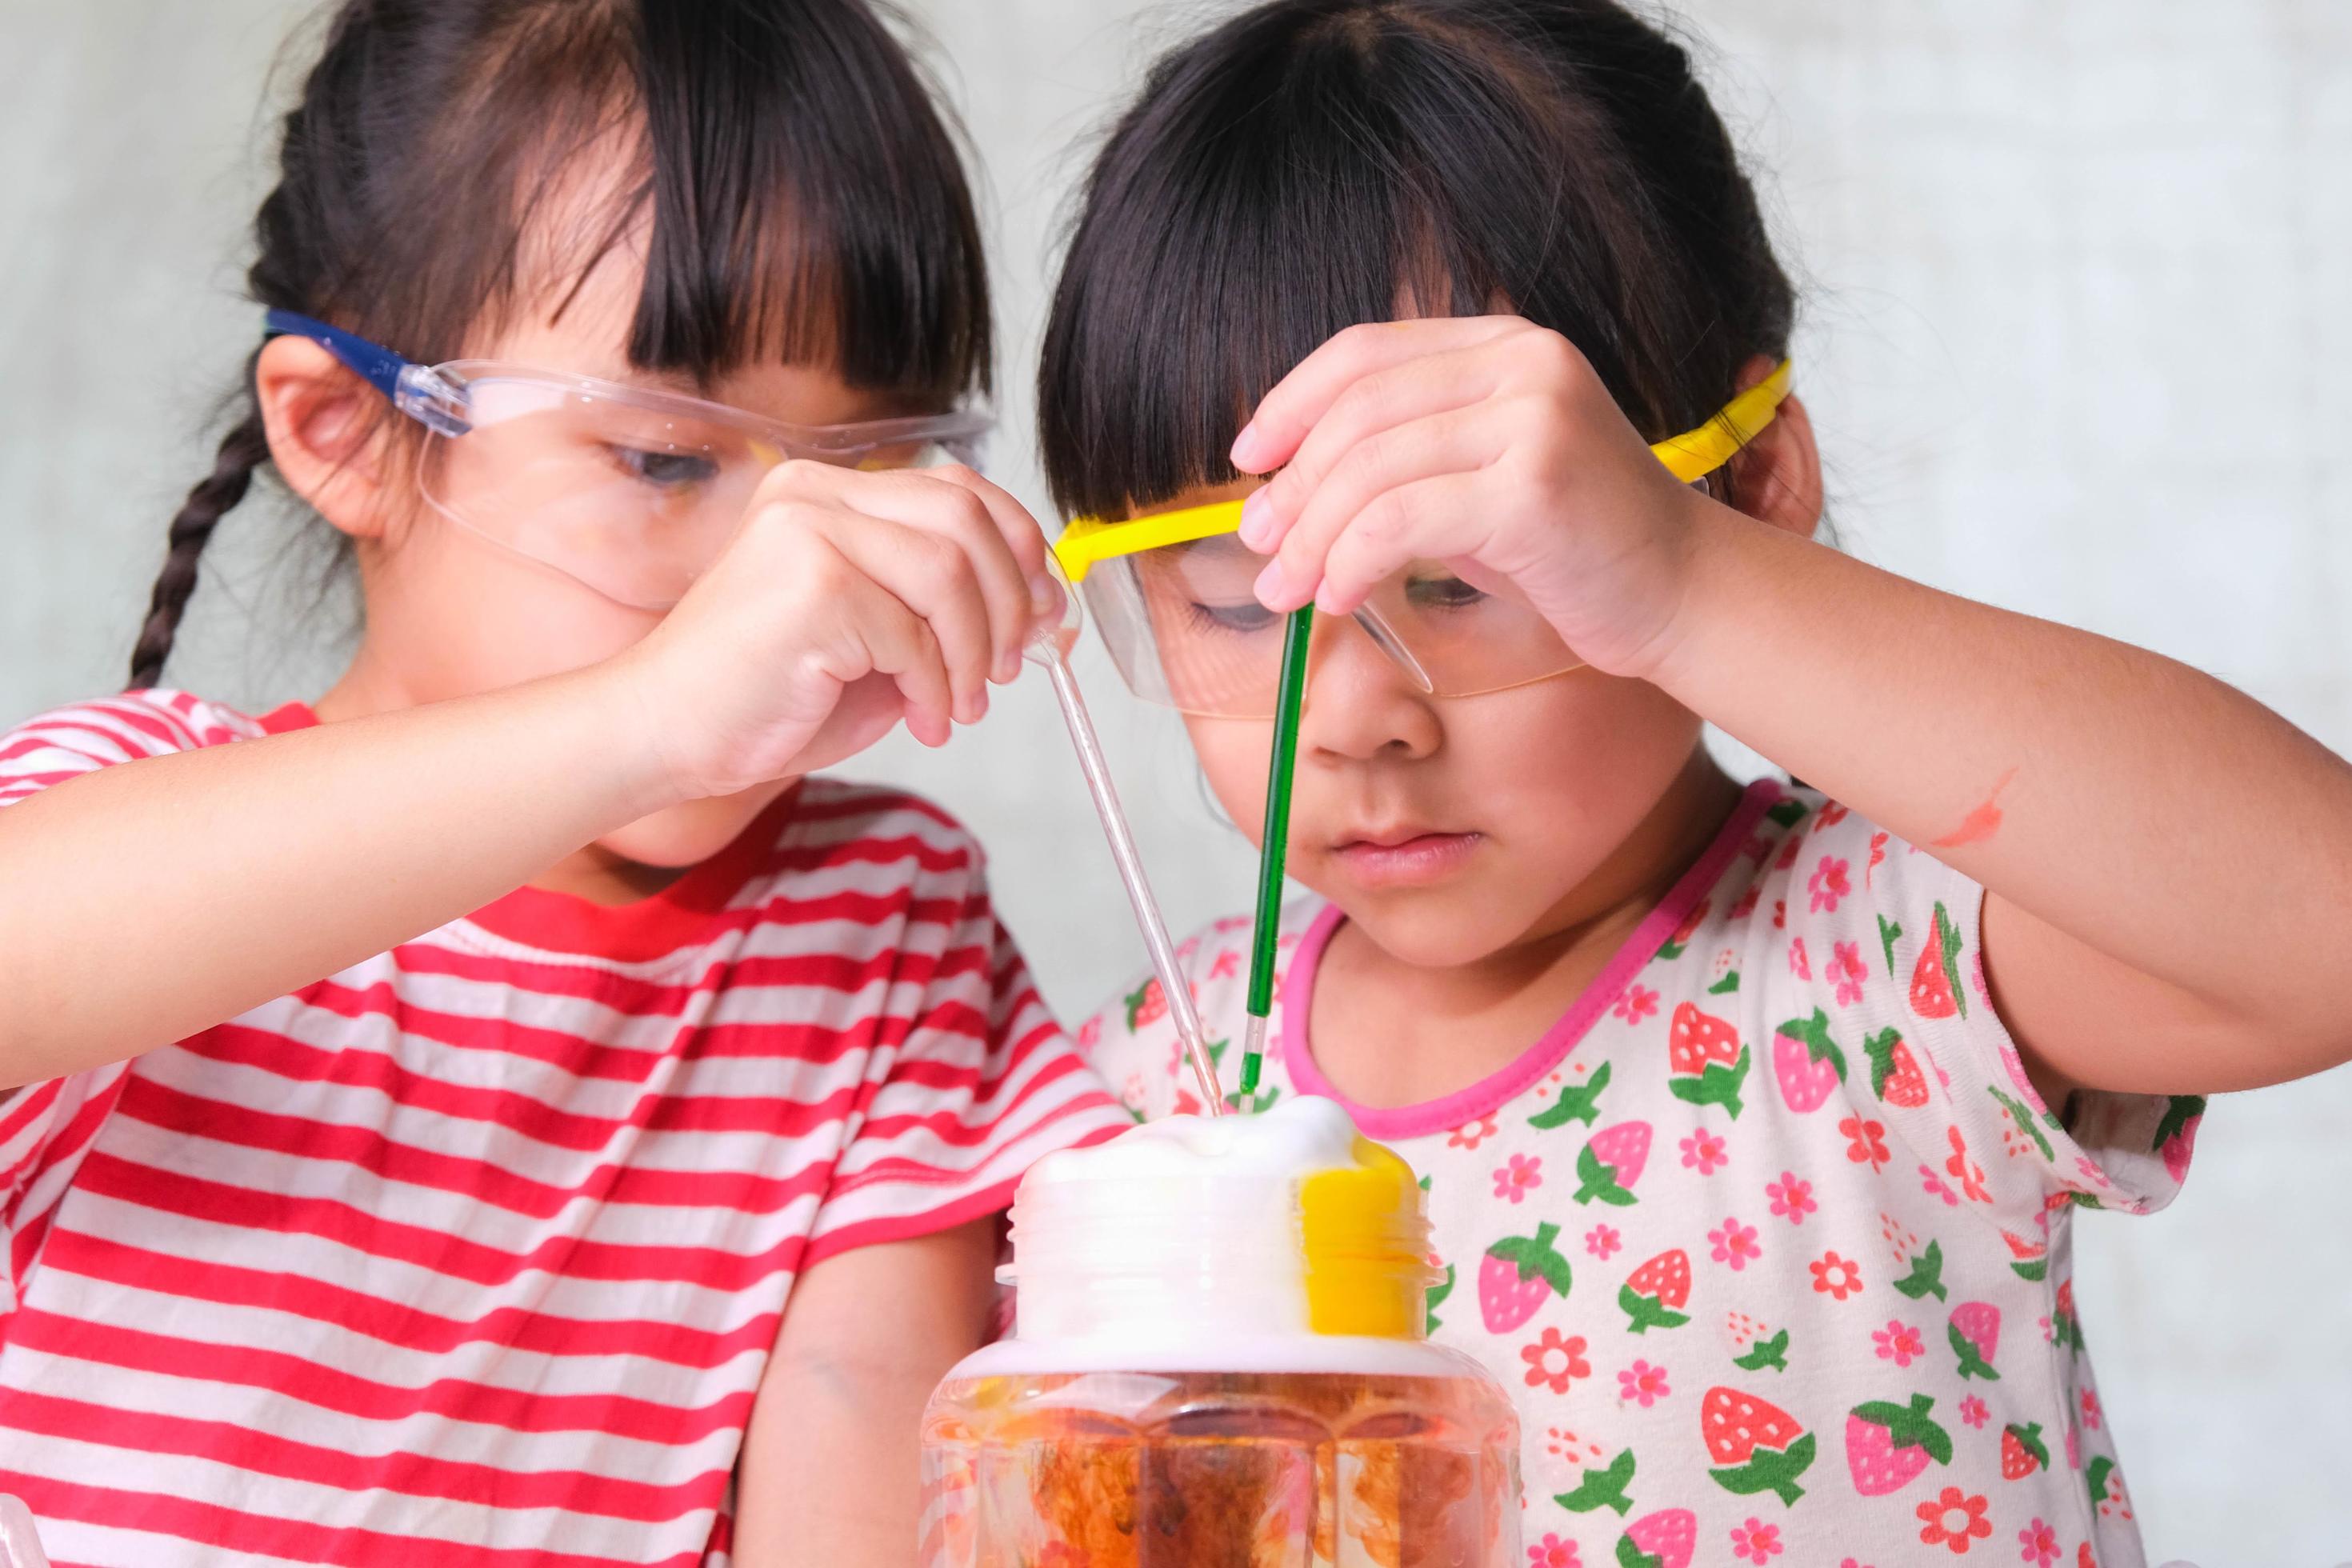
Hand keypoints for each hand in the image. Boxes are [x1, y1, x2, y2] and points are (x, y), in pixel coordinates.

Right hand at [611, 461, 1057, 799]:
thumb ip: (943, 607)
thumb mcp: (875, 635)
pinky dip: (936, 687)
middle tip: (1010, 666)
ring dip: (975, 653)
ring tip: (960, 703)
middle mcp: (817, 495)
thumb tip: (1043, 605)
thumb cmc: (767, 692)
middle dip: (1010, 600)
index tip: (1044, 608)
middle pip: (967, 518)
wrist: (669, 732)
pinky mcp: (812, 586)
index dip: (1020, 547)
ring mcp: (810, 532)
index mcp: (830, 492)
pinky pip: (914, 635)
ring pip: (950, 575)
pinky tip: (923, 717)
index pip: (960, 489)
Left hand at [1230, 316, 1708, 677]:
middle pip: (1358, 412)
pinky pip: (1401, 520)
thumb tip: (1285, 485)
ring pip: (1371, 468)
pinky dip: (1351, 561)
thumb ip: (1407, 457)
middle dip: (1292, 486)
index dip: (1291, 402)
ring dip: (1311, 538)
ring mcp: (1534, 417)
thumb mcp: (1482, 478)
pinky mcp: (1534, 484)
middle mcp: (1523, 362)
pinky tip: (1339, 598)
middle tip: (1257, 547)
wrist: (1681, 595)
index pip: (1366, 351)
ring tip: (1285, 592)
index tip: (1248, 462)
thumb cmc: (1574, 548)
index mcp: (1505, 343)